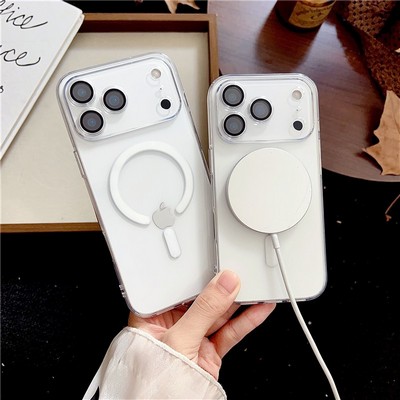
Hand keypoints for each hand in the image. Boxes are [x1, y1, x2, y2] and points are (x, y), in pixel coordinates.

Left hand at [128, 270, 275, 379]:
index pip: (179, 287)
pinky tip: (258, 309)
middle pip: (202, 299)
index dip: (199, 274)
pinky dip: (246, 320)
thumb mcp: (179, 339)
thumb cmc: (155, 380)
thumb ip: (204, 310)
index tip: (219, 265)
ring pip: (219, 314)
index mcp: (154, 315)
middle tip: (242, 274)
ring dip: (239, 301)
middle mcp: (173, 324)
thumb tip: (224, 284)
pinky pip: (230, 331)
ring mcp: (193, 337)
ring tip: (255, 287)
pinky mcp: (209, 350)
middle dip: (224, 288)